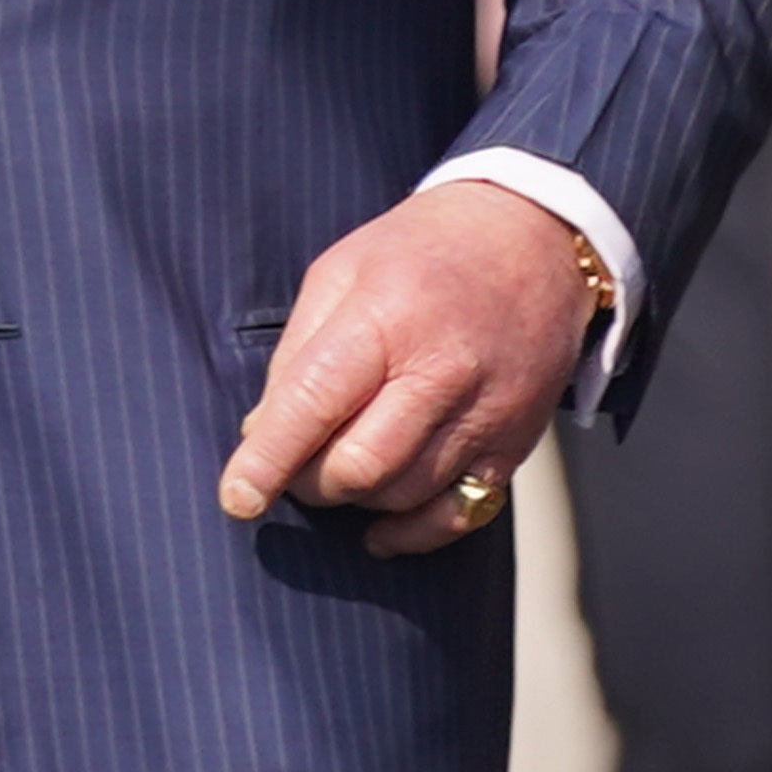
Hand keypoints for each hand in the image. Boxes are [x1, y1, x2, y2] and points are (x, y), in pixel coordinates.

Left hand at [220, 180, 600, 560]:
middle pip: (359, 466)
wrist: (535, 238)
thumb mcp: (341, 270)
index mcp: (386, 317)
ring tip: (339, 467)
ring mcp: (486, 411)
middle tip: (294, 466)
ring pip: (402, 495)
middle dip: (308, 483)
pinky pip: (457, 515)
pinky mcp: (516, 442)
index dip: (268, 460)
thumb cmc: (421, 252)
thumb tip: (260, 433)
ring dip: (354, 499)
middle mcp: (442, 370)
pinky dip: (409, 533)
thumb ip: (296, 352)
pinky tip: (379, 527)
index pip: (314, 403)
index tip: (237, 498)